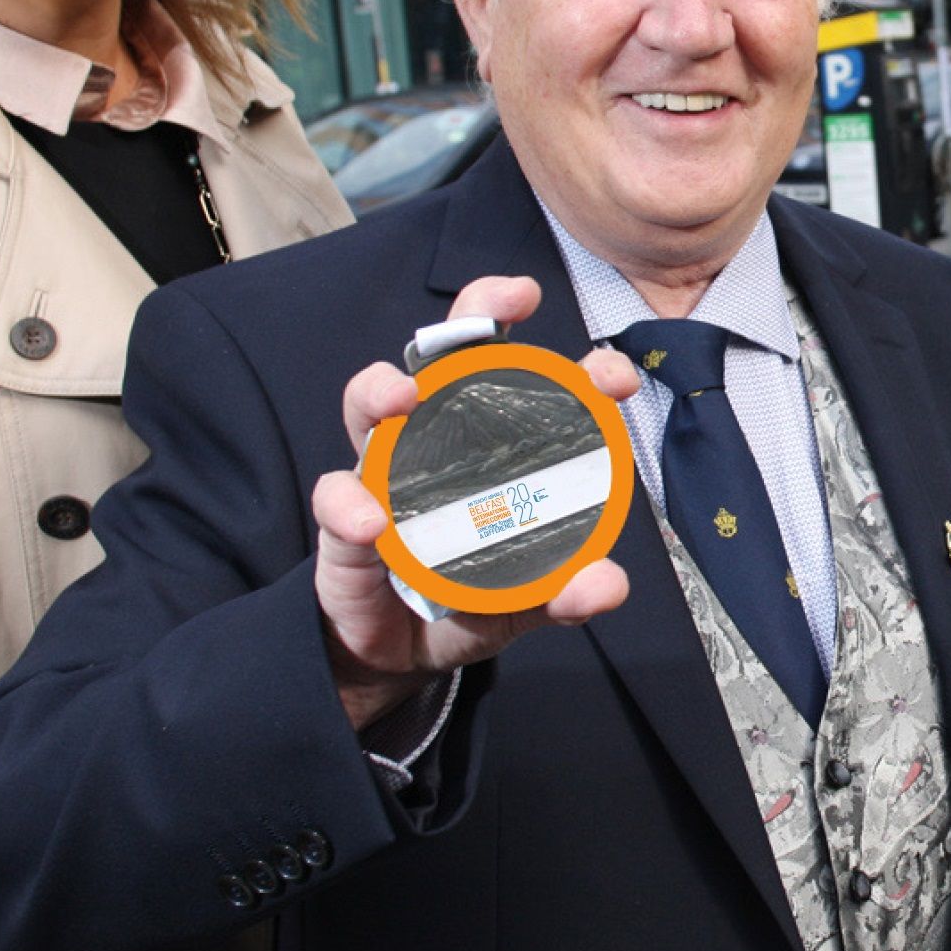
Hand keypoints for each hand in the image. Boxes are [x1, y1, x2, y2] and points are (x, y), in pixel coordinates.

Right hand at [310, 274, 639, 729]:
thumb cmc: (464, 597)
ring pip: (371, 406)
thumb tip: (606, 585)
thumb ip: (566, 592)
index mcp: (490, 448)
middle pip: (448, 354)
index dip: (574, 370)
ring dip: (383, 390)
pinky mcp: (343, 521)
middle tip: (508, 300)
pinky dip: (350, 506)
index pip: (531, 387)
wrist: (396, 651)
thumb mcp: (527, 599)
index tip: (613, 373)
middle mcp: (434, 441)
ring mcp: (382, 474)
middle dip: (476, 314)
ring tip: (403, 397)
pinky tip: (370, 522)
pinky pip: (337, 499)